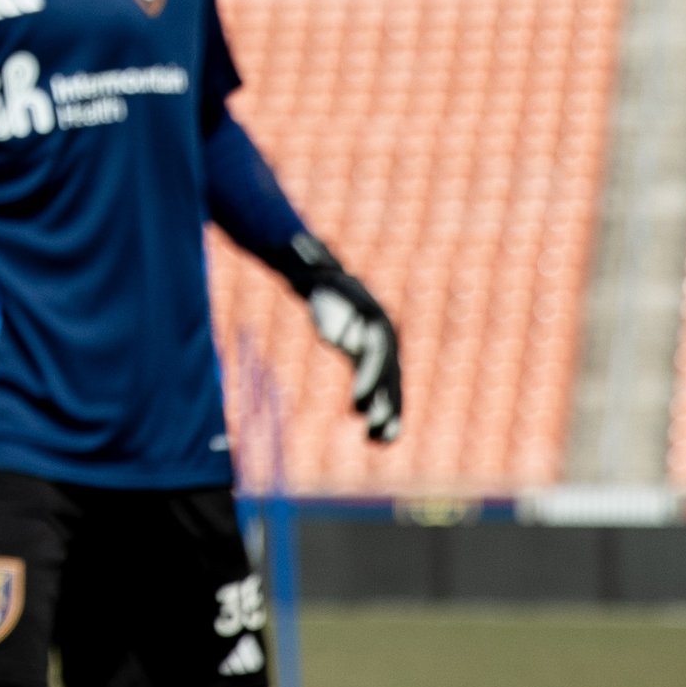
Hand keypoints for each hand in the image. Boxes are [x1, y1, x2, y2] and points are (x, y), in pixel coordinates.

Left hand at [304, 270, 403, 444]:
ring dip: (386, 417)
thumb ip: (309, 262)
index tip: (355, 404)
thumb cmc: (318, 278)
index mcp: (375, 319)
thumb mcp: (314, 270)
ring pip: (389, 391)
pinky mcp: (370, 367)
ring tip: (377, 443)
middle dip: (382, 405)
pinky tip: (377, 441)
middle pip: (389, 376)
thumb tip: (295, 243)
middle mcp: (385, 340)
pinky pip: (380, 395)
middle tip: (370, 431)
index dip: (369, 378)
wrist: (327, 285)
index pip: (377, 353)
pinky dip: (381, 417)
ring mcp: (381, 355)